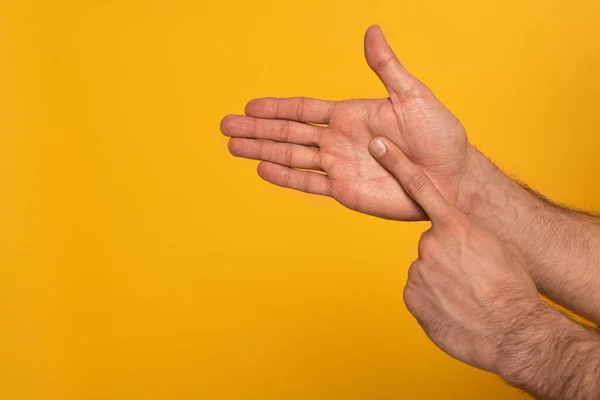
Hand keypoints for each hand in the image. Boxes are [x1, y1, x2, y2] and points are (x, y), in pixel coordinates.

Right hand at [221, 25, 470, 219]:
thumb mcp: (412, 95)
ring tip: (234, 146)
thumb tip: (372, 31)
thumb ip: (386, 68)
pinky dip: (285, 177)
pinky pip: (308, 183)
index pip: (303, 109)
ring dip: (261, 150)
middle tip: (225, 125)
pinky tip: (263, 169)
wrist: (451, 179)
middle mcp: (338, 139)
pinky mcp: (345, 191)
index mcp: (350, 115)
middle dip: (256, 129)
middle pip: (287, 132)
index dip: (275, 107)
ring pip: (290, 156)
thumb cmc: (439, 136)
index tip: (249, 105)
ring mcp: (339, 165)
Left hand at [368, 136, 539, 372]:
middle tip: (470, 277)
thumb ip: (469, 235)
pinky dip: (433, 300)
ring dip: (440, 282)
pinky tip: (453, 309)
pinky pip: (419, 293)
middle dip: (446, 258)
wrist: (511, 330)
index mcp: (455, 226)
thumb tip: (457, 239)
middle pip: (431, 245)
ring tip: (466, 297)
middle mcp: (430, 244)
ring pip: (425, 271)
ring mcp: (418, 270)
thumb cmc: (511, 288)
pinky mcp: (411, 296)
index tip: (378, 146)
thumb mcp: (497, 249)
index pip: (420, 187)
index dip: (397, 163)